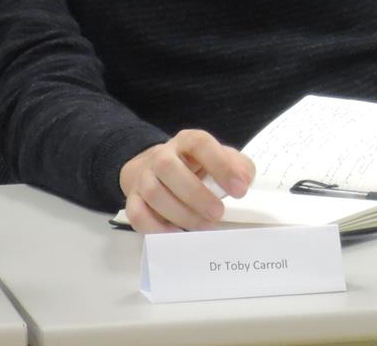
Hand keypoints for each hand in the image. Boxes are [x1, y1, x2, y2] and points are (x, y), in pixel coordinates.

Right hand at [118, 129, 254, 232]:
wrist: (159, 169)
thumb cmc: (199, 167)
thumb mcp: (222, 159)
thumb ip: (239, 167)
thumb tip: (243, 181)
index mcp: (187, 141)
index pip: (200, 144)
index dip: (221, 166)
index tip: (240, 190)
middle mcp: (162, 155)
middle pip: (169, 168)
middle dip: (196, 195)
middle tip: (218, 214)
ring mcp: (144, 177)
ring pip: (154, 193)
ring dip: (180, 214)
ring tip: (203, 227)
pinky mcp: (133, 199)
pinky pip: (137, 214)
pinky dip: (156, 228)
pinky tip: (177, 235)